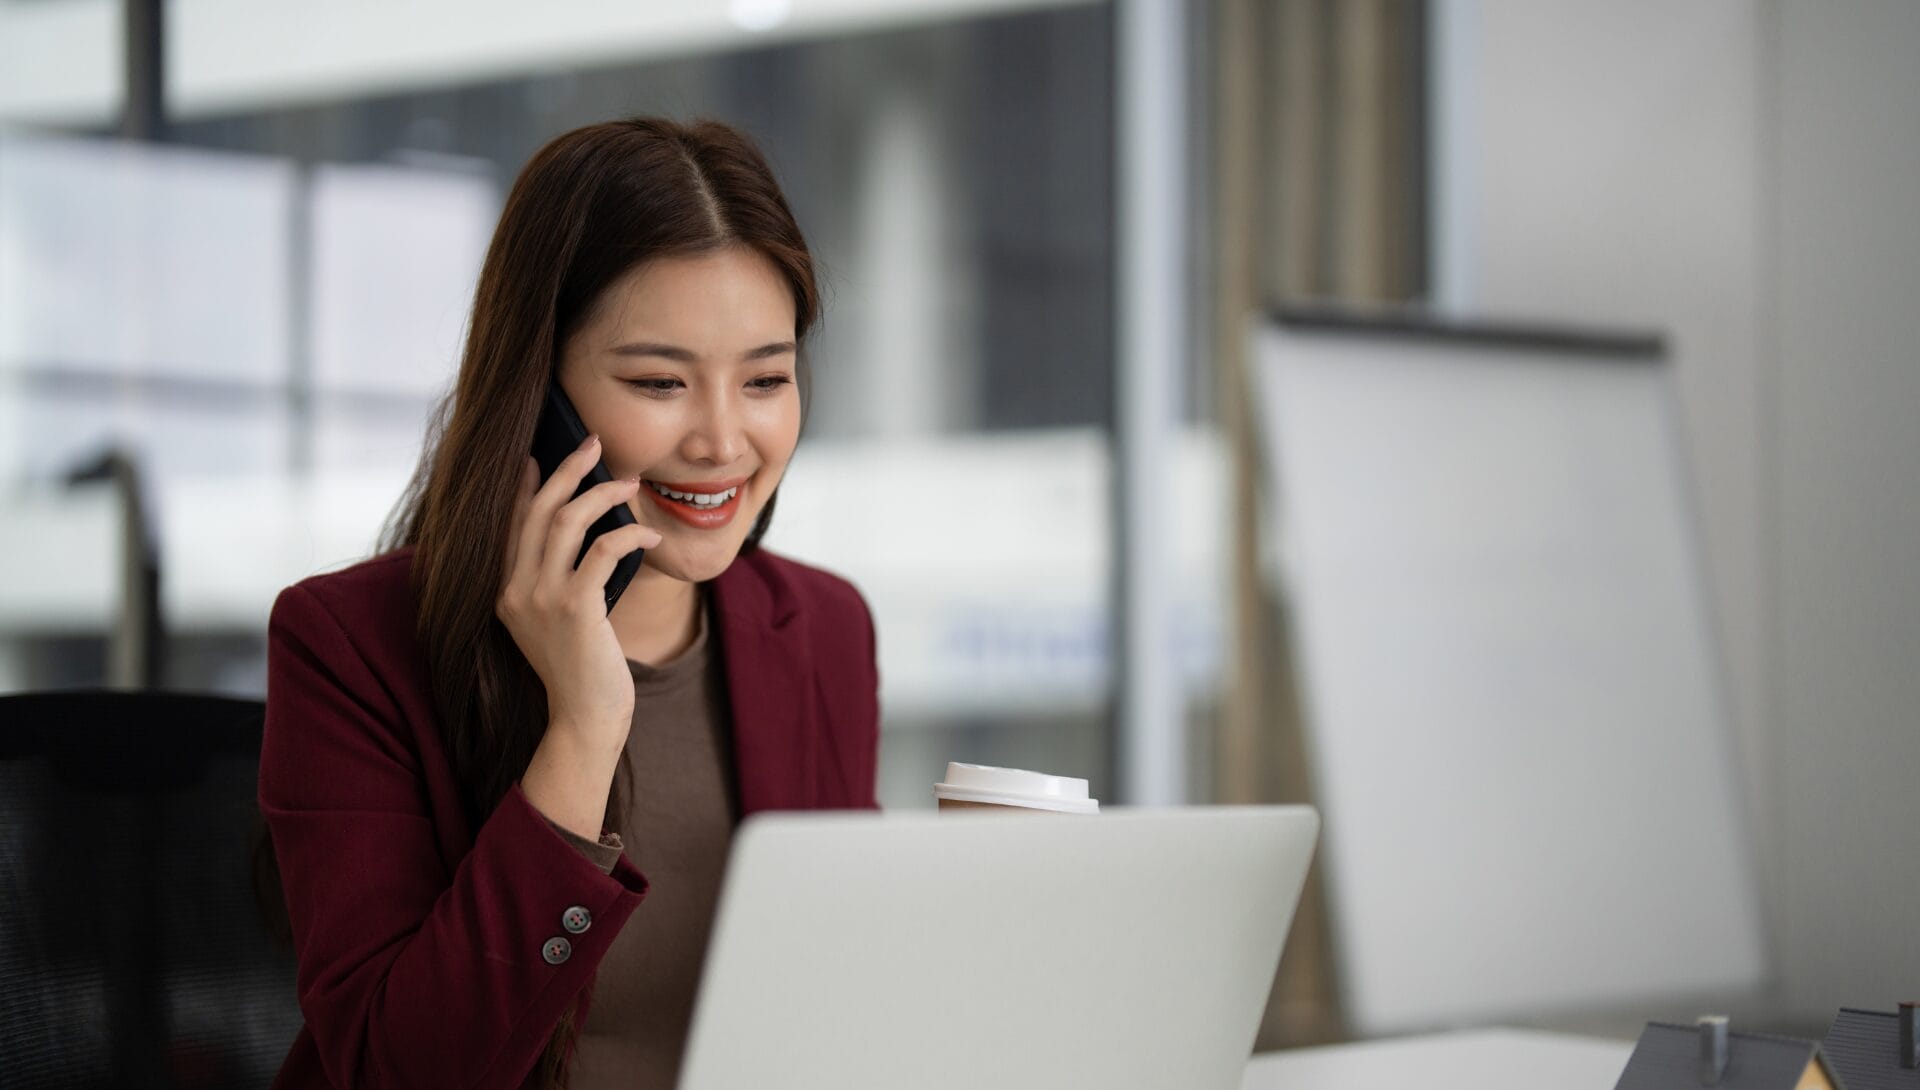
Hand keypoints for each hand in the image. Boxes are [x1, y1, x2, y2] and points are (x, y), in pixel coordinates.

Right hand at [495, 434, 662, 753]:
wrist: (586, 718)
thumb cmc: (582, 668)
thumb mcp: (559, 620)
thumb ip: (559, 581)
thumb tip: (588, 534)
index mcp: (505, 591)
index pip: (511, 523)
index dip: (524, 485)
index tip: (539, 455)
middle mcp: (514, 590)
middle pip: (537, 510)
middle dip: (567, 469)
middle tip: (592, 443)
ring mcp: (540, 598)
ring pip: (566, 520)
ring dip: (602, 492)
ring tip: (630, 482)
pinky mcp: (574, 609)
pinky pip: (601, 550)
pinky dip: (628, 534)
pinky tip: (650, 536)